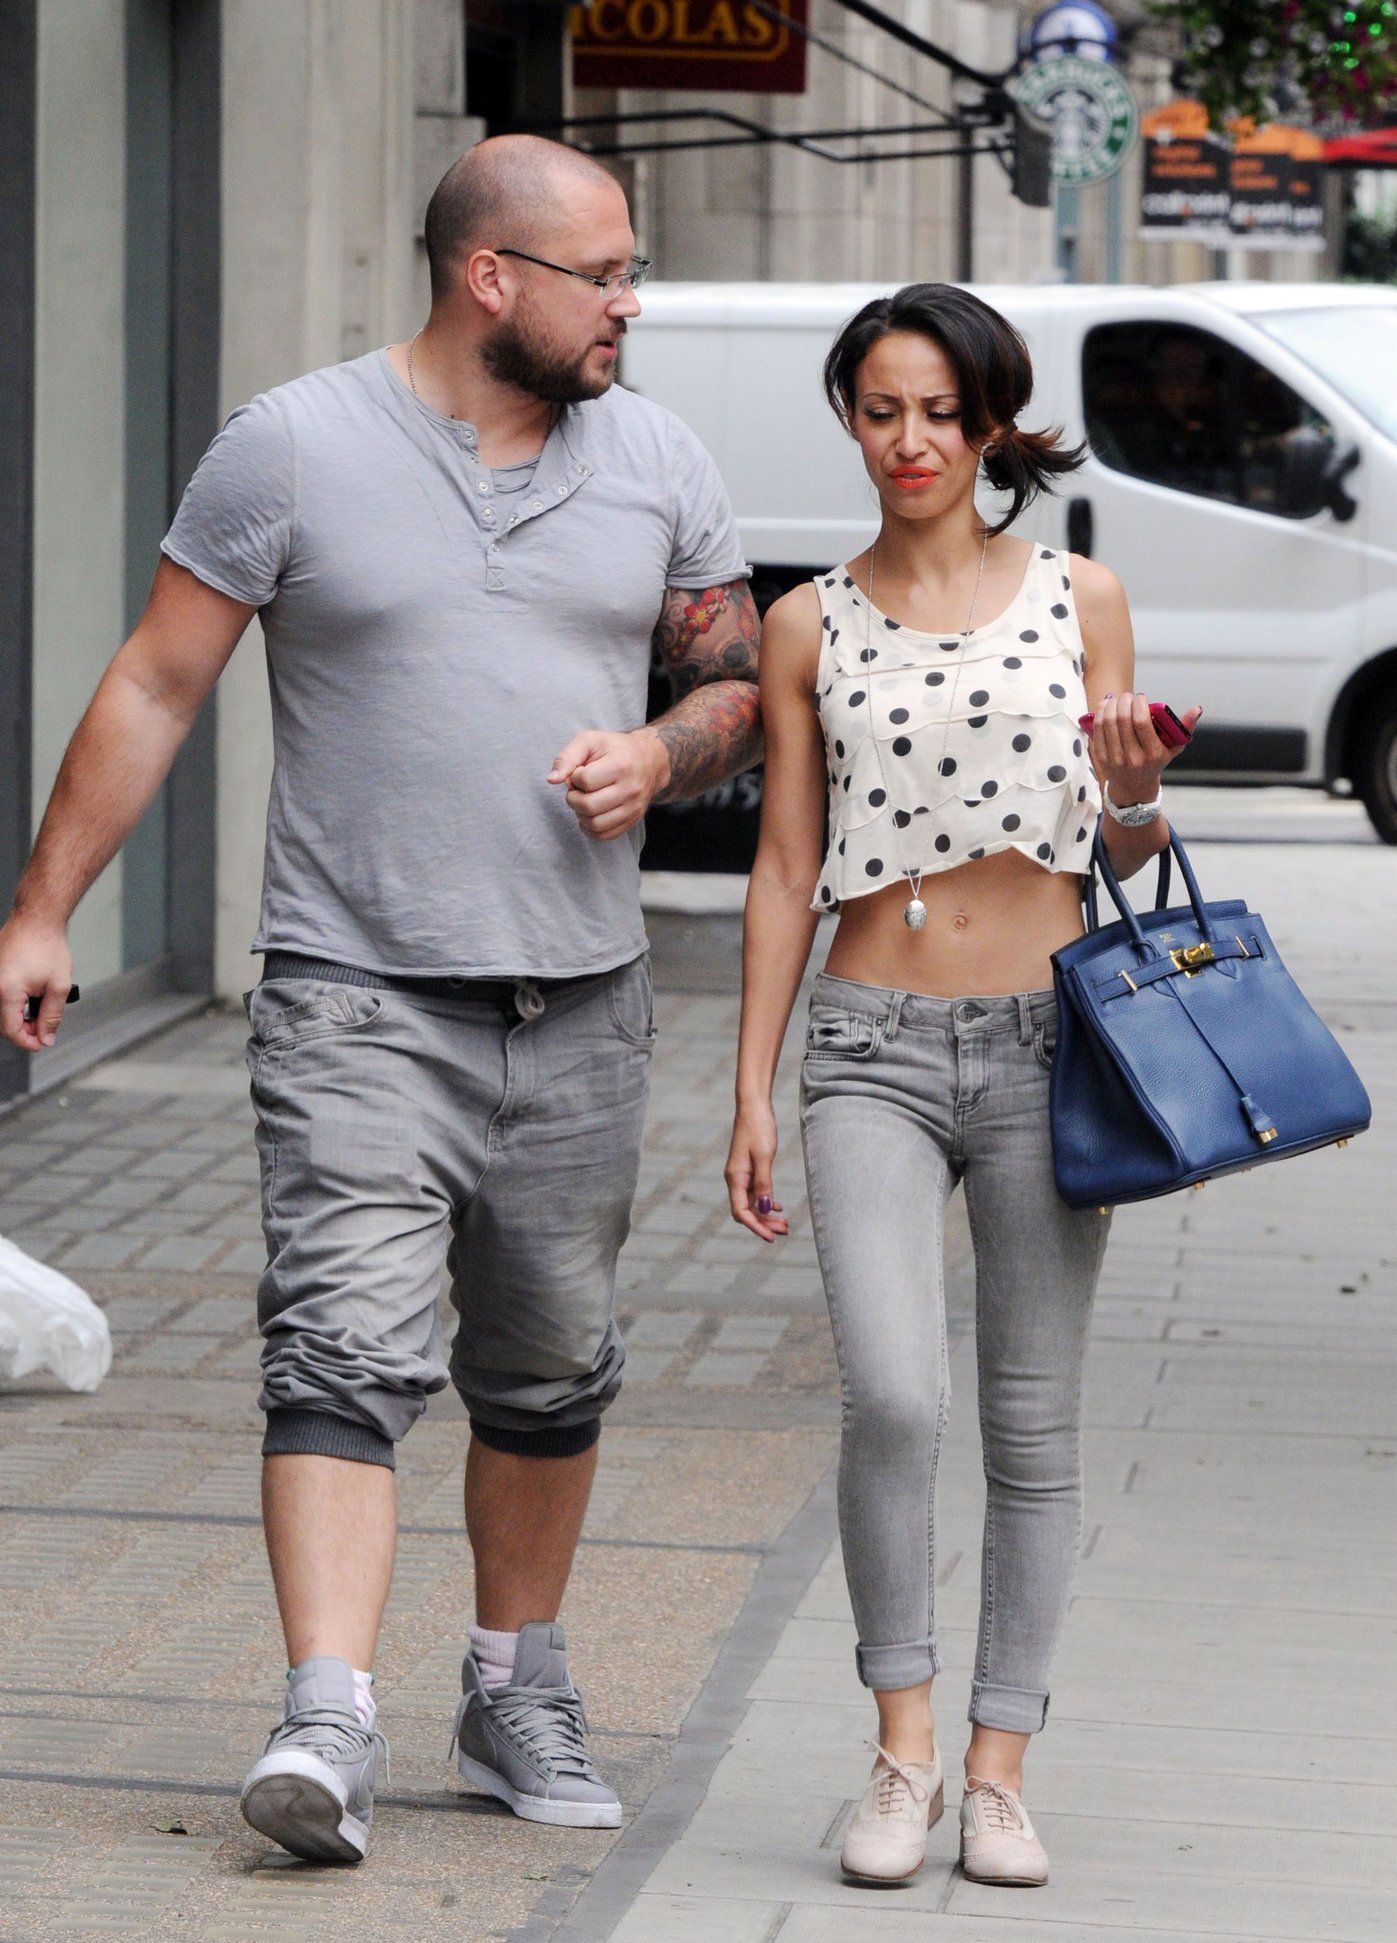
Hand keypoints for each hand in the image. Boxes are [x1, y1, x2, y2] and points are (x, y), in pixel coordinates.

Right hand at [0, 913, 73, 1050]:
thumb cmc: (47, 946)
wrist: (37, 920)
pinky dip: (14, 1003)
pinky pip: (0, 997)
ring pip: (2, 1011)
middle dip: (25, 1030)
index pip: (11, 1030)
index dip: (27, 1041)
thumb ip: (52, 1016)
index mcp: (6, 991)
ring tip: (40, 1009)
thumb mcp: (58, 986)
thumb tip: (46, 1037)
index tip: (41, 1043)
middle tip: (44, 1027)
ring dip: (19, 1017)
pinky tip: (30, 998)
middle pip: (4, 1023)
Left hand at [548, 728, 670, 840]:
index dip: (575, 777)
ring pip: (595, 824)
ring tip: (585, 801)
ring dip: (580, 815)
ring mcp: (633, 808)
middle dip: (573, 798)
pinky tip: (590, 814)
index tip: (581, 772)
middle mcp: (630, 789)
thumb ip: (567, 757)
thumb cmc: (614, 749)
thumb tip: (552, 779)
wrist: (649, 760)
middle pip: (588, 806)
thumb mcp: (590, 741)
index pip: (585, 781)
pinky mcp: (633, 821)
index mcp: (621, 765)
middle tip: (578, 790)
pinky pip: (604, 835)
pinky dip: (590, 828)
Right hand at [725, 1101, 787, 1242]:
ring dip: (767, 1214)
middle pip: (746, 1211)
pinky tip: (778, 1206)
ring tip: (785, 1223)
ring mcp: (741, 1174)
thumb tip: (766, 1208)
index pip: (741, 1212)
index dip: (756, 1227)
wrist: (753, 1105)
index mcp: (735, 1178)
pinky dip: (766, 1201)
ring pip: (752, 1203)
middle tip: (785, 1230)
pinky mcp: (749, 1168)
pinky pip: (755, 1192)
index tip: (771, 1238)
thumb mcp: (764, 1156)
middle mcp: (735, 1179)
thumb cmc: (758, 1127)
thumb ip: (765, 1183)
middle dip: (764, 1223)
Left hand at [1089, 693, 1203, 804]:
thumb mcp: (1174, 748)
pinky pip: (1098, 730)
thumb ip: (1186, 727)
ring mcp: (1115, 759)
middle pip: (1123, 719)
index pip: (1142, 722)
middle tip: (1128, 696)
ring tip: (1116, 698)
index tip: (1141, 697)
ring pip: (1108, 722)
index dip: (1139, 704)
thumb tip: (1197, 708)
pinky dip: (1100, 713)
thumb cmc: (1156, 761)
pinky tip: (1105, 705)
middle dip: (1124, 701)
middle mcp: (1133, 758)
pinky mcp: (1101, 758)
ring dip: (1111, 704)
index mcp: (1153, 754)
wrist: (1134, 787)